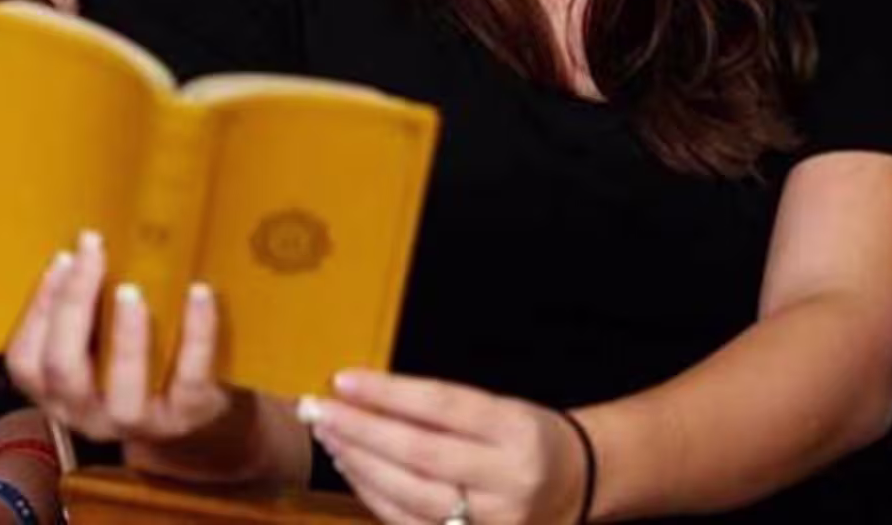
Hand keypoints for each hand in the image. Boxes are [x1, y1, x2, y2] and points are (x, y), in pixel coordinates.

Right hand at [5, 229, 232, 444]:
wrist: (193, 405)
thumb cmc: (135, 358)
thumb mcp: (97, 339)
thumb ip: (84, 304)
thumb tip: (87, 241)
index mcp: (56, 391)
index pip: (27, 358)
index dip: (40, 306)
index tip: (64, 257)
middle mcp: (87, 413)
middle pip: (63, 368)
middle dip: (73, 305)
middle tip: (92, 254)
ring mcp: (137, 421)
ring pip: (122, 387)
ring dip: (125, 336)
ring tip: (131, 290)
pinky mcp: (187, 417)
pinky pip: (190, 380)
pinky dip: (196, 334)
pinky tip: (199, 293)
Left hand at [307, 372, 589, 524]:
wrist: (574, 486)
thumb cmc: (522, 437)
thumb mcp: (497, 408)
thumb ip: (436, 407)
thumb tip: (363, 395)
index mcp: (515, 429)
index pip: (441, 406)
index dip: (387, 393)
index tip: (342, 380)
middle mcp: (508, 478)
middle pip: (419, 453)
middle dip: (360, 430)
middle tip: (317, 410)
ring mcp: (493, 520)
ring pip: (410, 494)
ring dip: (359, 464)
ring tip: (329, 436)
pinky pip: (409, 523)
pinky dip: (373, 495)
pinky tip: (352, 468)